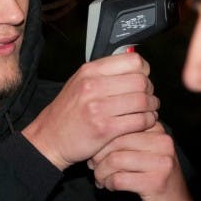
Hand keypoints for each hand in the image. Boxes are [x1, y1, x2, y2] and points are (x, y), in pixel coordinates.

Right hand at [22, 51, 158, 169]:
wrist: (49, 139)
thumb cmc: (67, 112)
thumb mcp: (80, 82)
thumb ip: (105, 73)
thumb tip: (135, 65)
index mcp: (90, 71)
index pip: (133, 61)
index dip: (144, 71)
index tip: (143, 79)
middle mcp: (93, 86)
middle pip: (141, 81)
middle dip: (150, 91)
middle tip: (148, 98)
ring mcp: (98, 108)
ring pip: (143, 101)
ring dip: (151, 108)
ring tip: (148, 111)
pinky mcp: (105, 129)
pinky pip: (139, 121)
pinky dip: (147, 122)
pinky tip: (143, 123)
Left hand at [89, 123, 197, 200]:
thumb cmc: (153, 175)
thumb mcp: (144, 151)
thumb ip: (126, 139)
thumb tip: (94, 136)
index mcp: (158, 130)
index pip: (121, 125)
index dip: (102, 140)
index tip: (95, 153)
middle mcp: (162, 142)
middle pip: (116, 142)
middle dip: (98, 157)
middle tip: (94, 167)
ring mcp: (161, 162)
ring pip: (115, 160)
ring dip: (101, 172)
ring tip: (101, 179)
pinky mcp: (156, 182)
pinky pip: (119, 179)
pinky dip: (109, 184)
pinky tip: (111, 187)